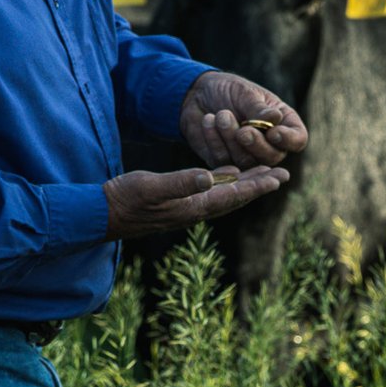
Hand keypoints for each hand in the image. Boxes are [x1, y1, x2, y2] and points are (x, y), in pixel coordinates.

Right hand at [102, 162, 288, 240]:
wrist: (102, 214)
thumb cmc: (124, 200)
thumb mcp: (151, 186)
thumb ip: (180, 182)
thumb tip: (209, 177)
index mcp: (193, 206)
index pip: (233, 195)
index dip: (257, 186)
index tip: (279, 178)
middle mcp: (194, 209)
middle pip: (235, 196)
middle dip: (259, 185)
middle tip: (283, 175)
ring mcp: (186, 206)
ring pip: (224, 193)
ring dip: (246, 183)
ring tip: (265, 173)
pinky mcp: (177, 202)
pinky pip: (208, 190)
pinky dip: (224, 181)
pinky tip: (229, 173)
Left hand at [180, 70, 306, 168]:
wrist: (198, 95)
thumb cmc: (229, 90)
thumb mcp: (245, 93)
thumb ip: (258, 109)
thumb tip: (275, 118)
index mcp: (283, 124)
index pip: (297, 139)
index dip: (289, 140)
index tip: (274, 132)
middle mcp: (269, 144)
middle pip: (272, 157)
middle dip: (257, 145)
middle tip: (243, 131)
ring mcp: (248, 156)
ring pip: (246, 161)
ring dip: (231, 138)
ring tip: (220, 114)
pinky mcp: (225, 163)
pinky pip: (222, 161)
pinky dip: (214, 140)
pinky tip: (208, 120)